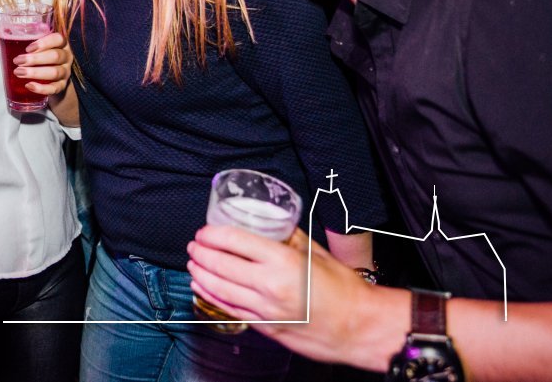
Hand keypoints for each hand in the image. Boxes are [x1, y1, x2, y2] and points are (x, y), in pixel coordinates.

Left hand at [0, 30, 72, 97]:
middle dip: (35, 59)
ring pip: (55, 72)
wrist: (51, 79)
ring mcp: (65, 72)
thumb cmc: (38, 57)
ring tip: (19, 73)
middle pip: (55, 56)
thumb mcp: (29, 48)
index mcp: (59, 43)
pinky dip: (42, 88)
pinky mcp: (61, 86)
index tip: (28, 48)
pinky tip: (29, 86)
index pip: (58, 38)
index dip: (44, 42)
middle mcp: (66, 56)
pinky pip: (55, 88)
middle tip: (17, 62)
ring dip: (36, 72)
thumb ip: (12, 40)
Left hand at [187, 225, 402, 368]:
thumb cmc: (342, 288)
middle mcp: (270, 285)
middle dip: (201, 253)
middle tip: (194, 245)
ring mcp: (266, 309)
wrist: (358, 326)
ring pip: (221, 289)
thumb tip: (269, 223)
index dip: (213, 234)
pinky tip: (201, 287)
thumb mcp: (315, 252)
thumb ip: (289, 236)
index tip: (204, 231)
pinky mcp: (266, 327)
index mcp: (283, 261)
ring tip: (193, 263)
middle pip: (222, 265)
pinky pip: (230, 309)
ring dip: (201, 274)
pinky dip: (211, 296)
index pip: (236, 241)